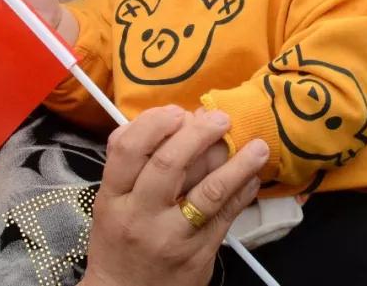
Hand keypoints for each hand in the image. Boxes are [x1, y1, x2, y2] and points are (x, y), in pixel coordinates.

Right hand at [80, 106, 267, 285]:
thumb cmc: (119, 240)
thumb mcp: (109, 202)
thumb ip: (129, 164)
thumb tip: (164, 119)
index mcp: (113, 197)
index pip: (127, 149)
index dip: (154, 123)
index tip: (177, 111)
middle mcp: (139, 215)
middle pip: (168, 163)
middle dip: (198, 134)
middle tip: (220, 118)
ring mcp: (170, 236)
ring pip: (206, 191)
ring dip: (236, 163)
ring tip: (257, 145)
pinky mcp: (198, 254)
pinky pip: (225, 216)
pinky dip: (241, 191)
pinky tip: (252, 176)